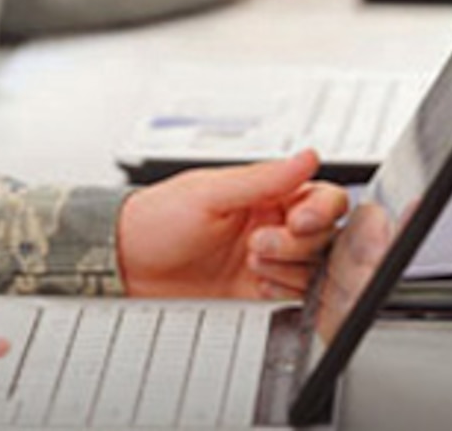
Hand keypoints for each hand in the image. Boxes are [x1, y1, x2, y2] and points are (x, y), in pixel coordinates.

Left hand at [117, 150, 347, 299]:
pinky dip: (284, 290)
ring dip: (288, 267)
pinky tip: (257, 284)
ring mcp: (268, 259)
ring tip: (250, 263)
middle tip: (257, 245)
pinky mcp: (260, 291)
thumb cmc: (156, 221)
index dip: (321, 210)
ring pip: (314, 266)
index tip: (299, 221)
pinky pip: (296, 294)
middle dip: (296, 243)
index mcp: (264, 193)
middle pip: (323, 235)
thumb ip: (263, 178)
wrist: (127, 266)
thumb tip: (308, 157)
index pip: (320, 197)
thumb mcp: (208, 194)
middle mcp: (272, 224)